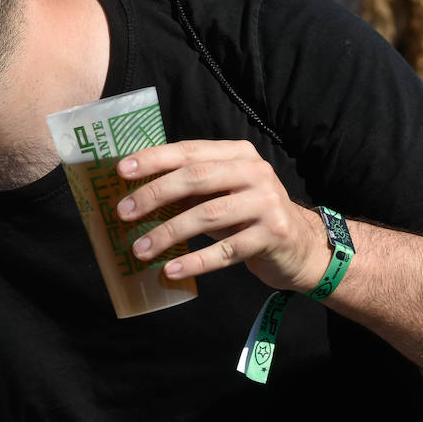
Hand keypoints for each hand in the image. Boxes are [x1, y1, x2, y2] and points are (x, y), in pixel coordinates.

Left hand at [116, 139, 328, 291]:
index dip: (153, 160)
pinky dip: (195, 261)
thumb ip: (189, 186)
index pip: (189, 152)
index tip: (121, 171)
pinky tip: (171, 269)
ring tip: (139, 249)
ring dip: (167, 233)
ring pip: (207, 215)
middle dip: (154, 194)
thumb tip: (134, 191)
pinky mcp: (273, 235)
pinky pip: (226, 251)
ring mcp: (267, 203)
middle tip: (123, 212)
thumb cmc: (246, 216)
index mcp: (237, 154)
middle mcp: (255, 172)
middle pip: (195, 179)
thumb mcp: (220, 193)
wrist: (300, 247)